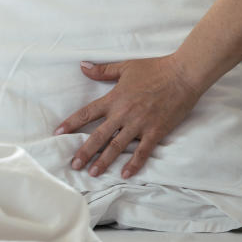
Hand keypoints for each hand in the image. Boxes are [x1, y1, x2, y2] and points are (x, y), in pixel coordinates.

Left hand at [54, 56, 203, 178]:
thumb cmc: (155, 68)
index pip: (87, 113)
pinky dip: (134, 163)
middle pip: (98, 136)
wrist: (183, 74)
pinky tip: (125, 174)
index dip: (71, 123)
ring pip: (117, 146)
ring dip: (104, 161)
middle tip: (74, 164)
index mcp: (114, 98)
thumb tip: (82, 66)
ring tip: (93, 173)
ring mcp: (139, 124)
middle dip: (84, 151)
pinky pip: (142, 151)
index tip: (57, 133)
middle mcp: (123, 113)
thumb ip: (102, 70)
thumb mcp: (126, 66)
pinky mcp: (155, 131)